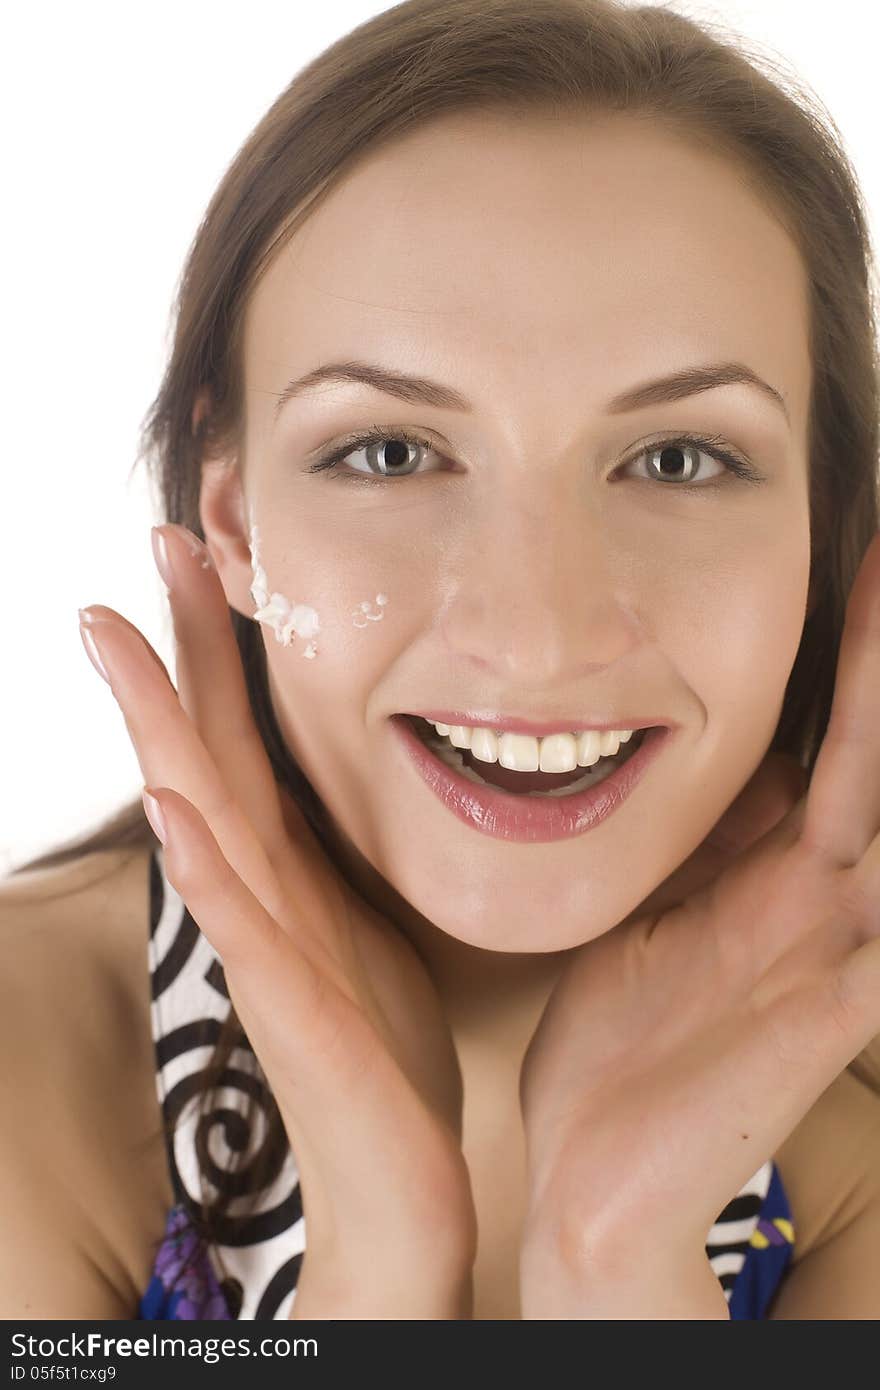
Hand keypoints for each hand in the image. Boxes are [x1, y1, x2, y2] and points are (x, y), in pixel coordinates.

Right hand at [78, 522, 476, 1311]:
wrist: (398, 1172)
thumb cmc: (384, 1046)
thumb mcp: (369, 913)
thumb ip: (340, 845)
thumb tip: (351, 767)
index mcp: (286, 864)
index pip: (243, 732)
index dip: (222, 643)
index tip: (211, 549)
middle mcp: (259, 889)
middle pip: (206, 747)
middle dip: (178, 645)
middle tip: (156, 542)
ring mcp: (265, 944)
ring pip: (202, 814)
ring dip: (160, 725)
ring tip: (116, 638)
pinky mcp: (291, 1007)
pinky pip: (241, 925)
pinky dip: (206, 864)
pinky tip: (177, 807)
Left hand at [518, 533, 879, 1312]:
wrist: (593, 1169)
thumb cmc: (622, 1041)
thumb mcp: (660, 910)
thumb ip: (701, 841)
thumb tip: (714, 755)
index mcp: (777, 871)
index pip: (833, 738)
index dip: (856, 656)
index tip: (866, 560)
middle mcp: (822, 900)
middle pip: (871, 757)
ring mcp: (832, 955)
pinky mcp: (826, 1019)